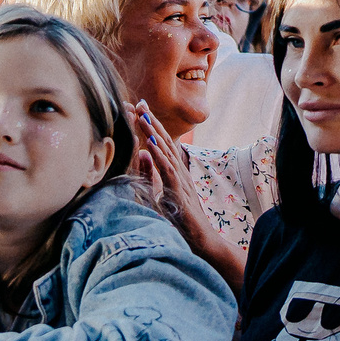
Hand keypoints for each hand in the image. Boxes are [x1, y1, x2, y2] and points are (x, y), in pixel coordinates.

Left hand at [133, 102, 243, 290]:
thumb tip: (142, 153)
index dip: (150, 125)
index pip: (160, 143)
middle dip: (150, 120)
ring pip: (164, 150)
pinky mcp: (178, 189)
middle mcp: (178, 170)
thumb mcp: (160, 193)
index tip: (138, 108)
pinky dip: (158, 153)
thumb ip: (152, 174)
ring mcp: (179, 178)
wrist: (201, 239)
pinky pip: (167, 167)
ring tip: (141, 114)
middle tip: (138, 101)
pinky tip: (149, 142)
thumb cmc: (181, 221)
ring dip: (152, 131)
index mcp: (174, 171)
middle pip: (163, 140)